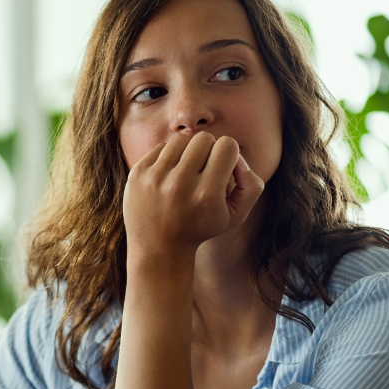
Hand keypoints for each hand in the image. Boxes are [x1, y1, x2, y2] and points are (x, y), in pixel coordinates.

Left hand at [122, 132, 265, 266]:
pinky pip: (161, 147)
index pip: (227, 145)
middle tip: (204, 171)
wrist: (157, 249)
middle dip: (209, 151)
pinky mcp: (137, 174)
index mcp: (206, 195)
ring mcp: (154, 178)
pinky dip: (169, 158)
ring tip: (187, 173)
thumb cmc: (201, 228)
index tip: (223, 171)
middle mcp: (179, 185)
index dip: (229, 155)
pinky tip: (169, 177)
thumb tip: (239, 159)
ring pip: (181, 140)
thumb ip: (252, 185)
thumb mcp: (236, 215)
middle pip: (204, 138)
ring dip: (188, 153)